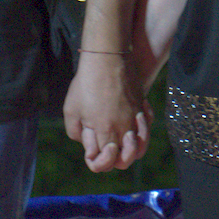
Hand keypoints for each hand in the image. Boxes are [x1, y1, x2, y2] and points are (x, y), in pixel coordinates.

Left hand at [62, 52, 151, 171]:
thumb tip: (89, 142)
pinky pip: (146, 125)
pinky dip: (141, 130)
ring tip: (122, 140)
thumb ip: (76, 132)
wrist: (107, 57)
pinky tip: (132, 124)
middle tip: (108, 147)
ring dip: (132, 148)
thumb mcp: (71, 110)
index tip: (94, 150)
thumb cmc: (86, 83)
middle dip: (117, 159)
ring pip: (141, 145)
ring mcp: (136, 116)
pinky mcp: (142, 105)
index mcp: (106, 130)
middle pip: (128, 158)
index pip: (107, 162)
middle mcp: (125, 127)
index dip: (99, 162)